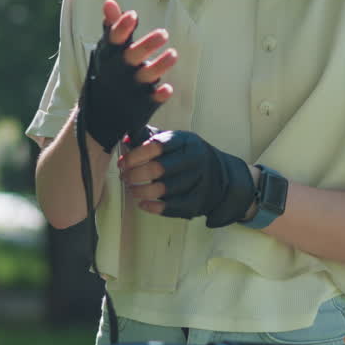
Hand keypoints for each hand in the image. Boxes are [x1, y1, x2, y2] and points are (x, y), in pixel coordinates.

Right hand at [81, 0, 176, 151]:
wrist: (101, 113)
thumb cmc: (109, 71)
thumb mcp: (107, 51)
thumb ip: (112, 26)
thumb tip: (109, 0)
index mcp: (110, 56)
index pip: (114, 39)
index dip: (122, 27)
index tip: (133, 15)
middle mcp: (119, 71)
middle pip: (131, 57)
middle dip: (146, 46)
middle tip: (164, 33)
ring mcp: (131, 89)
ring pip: (146, 77)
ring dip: (159, 66)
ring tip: (173, 54)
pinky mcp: (142, 104)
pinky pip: (152, 100)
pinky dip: (158, 95)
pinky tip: (167, 89)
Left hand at [119, 130, 254, 227]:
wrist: (221, 176)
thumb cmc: (187, 156)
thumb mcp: (174, 141)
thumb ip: (149, 137)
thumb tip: (125, 138)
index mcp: (187, 141)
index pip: (156, 146)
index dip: (134, 155)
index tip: (123, 163)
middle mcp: (195, 160)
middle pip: (158, 168)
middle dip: (134, 174)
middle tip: (125, 177)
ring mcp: (199, 181)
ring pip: (162, 189)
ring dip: (141, 191)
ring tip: (132, 189)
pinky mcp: (198, 202)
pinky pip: (171, 207)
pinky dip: (153, 207)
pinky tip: (143, 203)